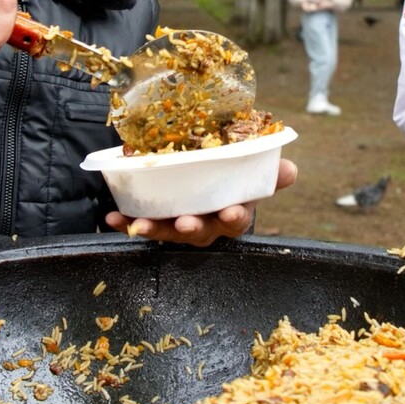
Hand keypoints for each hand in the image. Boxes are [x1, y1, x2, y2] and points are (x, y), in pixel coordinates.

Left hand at [104, 159, 298, 245]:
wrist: (200, 175)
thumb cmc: (229, 179)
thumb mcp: (249, 173)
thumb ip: (268, 172)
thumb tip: (291, 169)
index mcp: (229, 213)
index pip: (236, 220)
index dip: (234, 216)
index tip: (231, 210)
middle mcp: (204, 225)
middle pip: (199, 232)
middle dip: (190, 228)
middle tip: (184, 222)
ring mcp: (177, 225)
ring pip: (166, 232)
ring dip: (153, 229)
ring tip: (138, 225)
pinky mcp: (154, 221)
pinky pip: (139, 224)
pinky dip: (125, 223)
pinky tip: (113, 218)